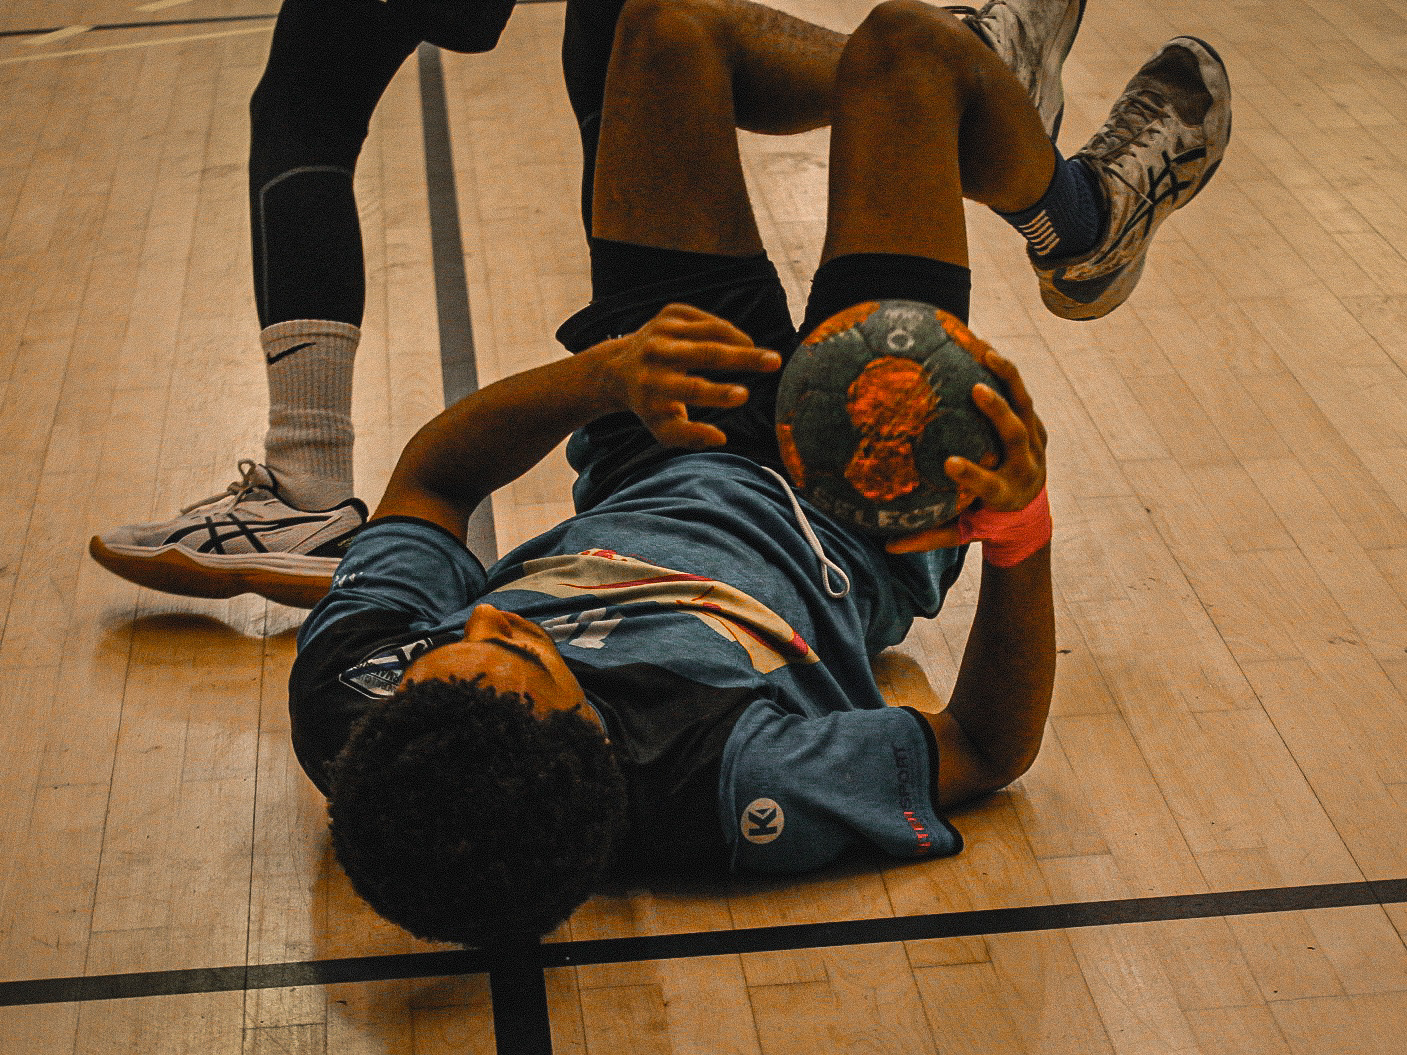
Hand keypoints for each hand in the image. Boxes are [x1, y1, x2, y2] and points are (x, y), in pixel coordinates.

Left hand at [593, 304, 781, 447]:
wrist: (619, 368)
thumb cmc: (650, 405)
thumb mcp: (663, 428)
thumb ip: (690, 437)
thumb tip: (721, 439)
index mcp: (652, 384)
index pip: (690, 389)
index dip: (718, 394)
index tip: (744, 396)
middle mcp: (655, 353)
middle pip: (706, 353)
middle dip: (744, 358)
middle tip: (775, 362)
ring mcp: (662, 328)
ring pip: (712, 331)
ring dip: (742, 343)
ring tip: (765, 357)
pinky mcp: (670, 312)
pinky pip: (708, 320)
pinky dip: (728, 332)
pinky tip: (740, 345)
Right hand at [886, 343, 1046, 554]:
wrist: (1028, 512)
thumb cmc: (983, 520)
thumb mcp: (960, 532)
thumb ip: (928, 537)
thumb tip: (887, 544)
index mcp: (1005, 493)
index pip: (989, 484)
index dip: (972, 474)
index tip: (949, 463)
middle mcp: (1025, 466)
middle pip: (1015, 434)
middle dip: (998, 412)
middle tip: (976, 390)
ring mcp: (1034, 443)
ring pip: (1025, 406)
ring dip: (1007, 378)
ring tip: (985, 350)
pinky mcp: (1035, 426)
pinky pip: (1020, 394)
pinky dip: (1003, 373)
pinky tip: (980, 347)